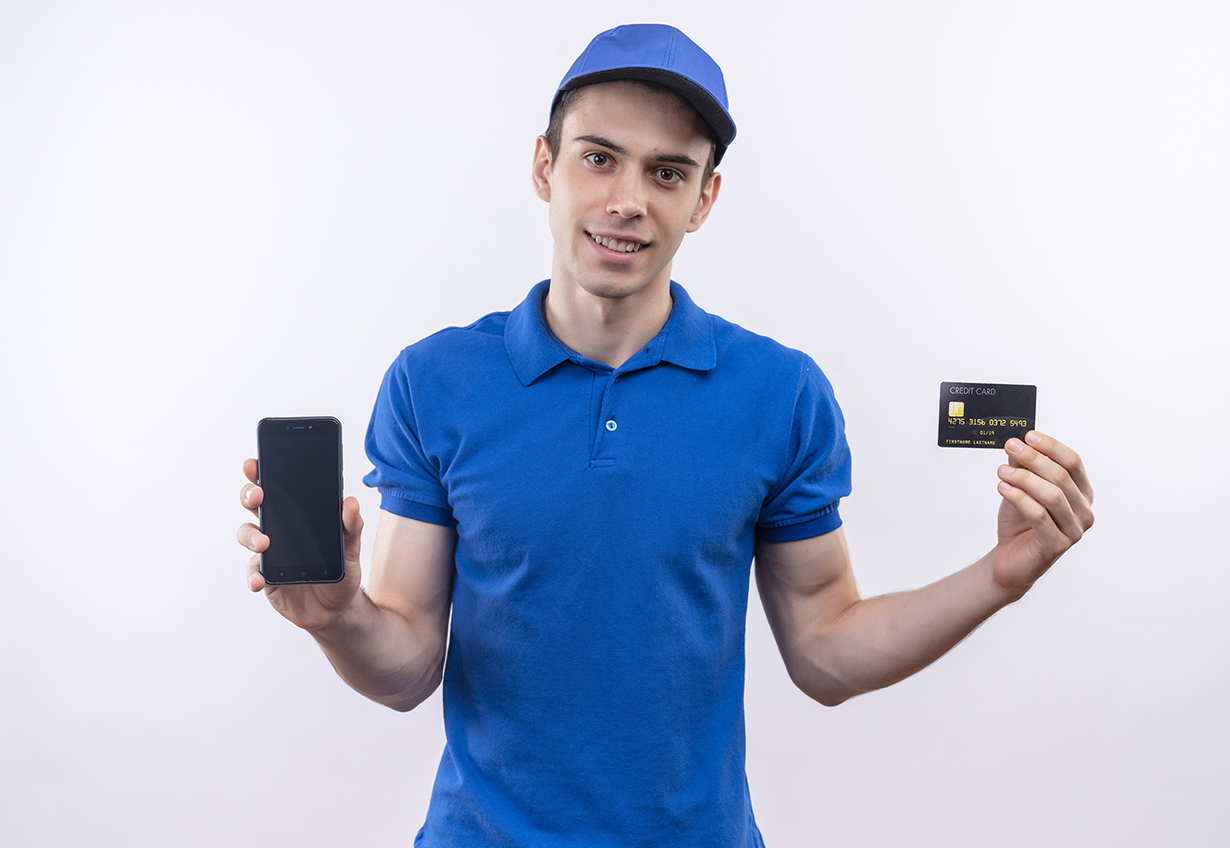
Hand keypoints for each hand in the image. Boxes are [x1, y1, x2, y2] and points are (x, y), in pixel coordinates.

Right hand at [237, 458, 364, 630]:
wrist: (337, 609)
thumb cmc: (341, 571)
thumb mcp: (351, 548)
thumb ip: (351, 526)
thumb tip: (351, 503)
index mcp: (297, 515)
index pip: (277, 488)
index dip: (262, 474)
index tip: (254, 463)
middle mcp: (278, 529)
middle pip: (255, 504)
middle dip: (250, 494)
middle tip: (258, 495)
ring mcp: (268, 552)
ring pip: (248, 534)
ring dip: (251, 535)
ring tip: (264, 544)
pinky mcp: (265, 576)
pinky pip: (252, 572)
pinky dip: (253, 575)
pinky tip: (259, 580)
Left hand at [991, 431, 1093, 593]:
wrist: (1010, 559)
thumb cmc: (1020, 523)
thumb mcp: (1021, 489)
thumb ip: (1023, 468)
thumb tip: (1018, 443)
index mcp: (1081, 494)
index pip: (1073, 463)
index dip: (1052, 447)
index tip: (1028, 435)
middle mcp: (1084, 512)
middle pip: (1062, 477)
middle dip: (1034, 459)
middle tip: (1010, 447)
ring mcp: (1073, 531)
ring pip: (1052, 496)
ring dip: (1024, 479)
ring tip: (1001, 471)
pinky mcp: (1056, 545)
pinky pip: (1039, 515)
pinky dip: (1019, 498)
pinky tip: (1003, 488)